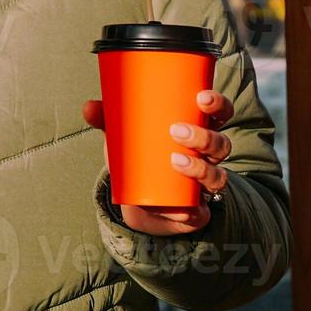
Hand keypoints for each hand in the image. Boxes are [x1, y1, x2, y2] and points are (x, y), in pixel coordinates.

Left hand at [82, 89, 232, 236]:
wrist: (139, 203)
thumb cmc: (140, 157)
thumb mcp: (124, 137)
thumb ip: (107, 121)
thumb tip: (89, 107)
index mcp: (196, 130)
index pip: (219, 113)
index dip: (218, 104)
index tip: (202, 97)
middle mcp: (207, 157)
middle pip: (222, 143)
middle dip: (205, 136)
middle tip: (177, 131)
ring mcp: (204, 186)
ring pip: (218, 176)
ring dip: (200, 168)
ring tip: (175, 161)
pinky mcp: (196, 213)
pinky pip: (200, 212)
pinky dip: (190, 210)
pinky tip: (180, 208)